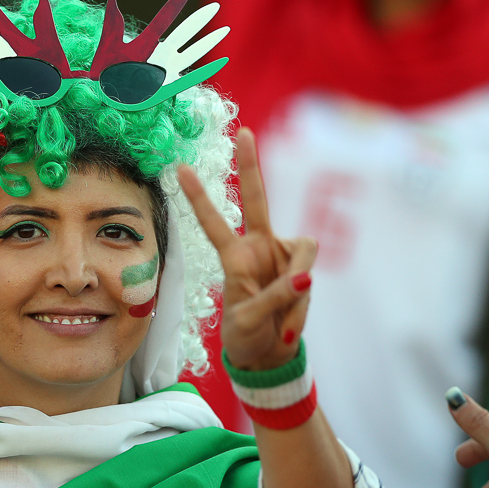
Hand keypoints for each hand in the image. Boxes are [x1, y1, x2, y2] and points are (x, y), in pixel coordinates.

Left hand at [177, 127, 316, 370]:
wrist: (270, 354)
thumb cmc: (248, 334)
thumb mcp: (249, 321)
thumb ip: (273, 298)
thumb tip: (304, 278)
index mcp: (234, 257)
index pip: (214, 223)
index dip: (200, 198)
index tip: (181, 168)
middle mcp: (258, 247)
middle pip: (258, 200)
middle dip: (251, 167)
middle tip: (244, 133)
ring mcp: (283, 256)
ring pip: (301, 256)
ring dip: (293, 293)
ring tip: (282, 324)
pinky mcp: (302, 269)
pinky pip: (308, 281)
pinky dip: (299, 308)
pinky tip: (289, 329)